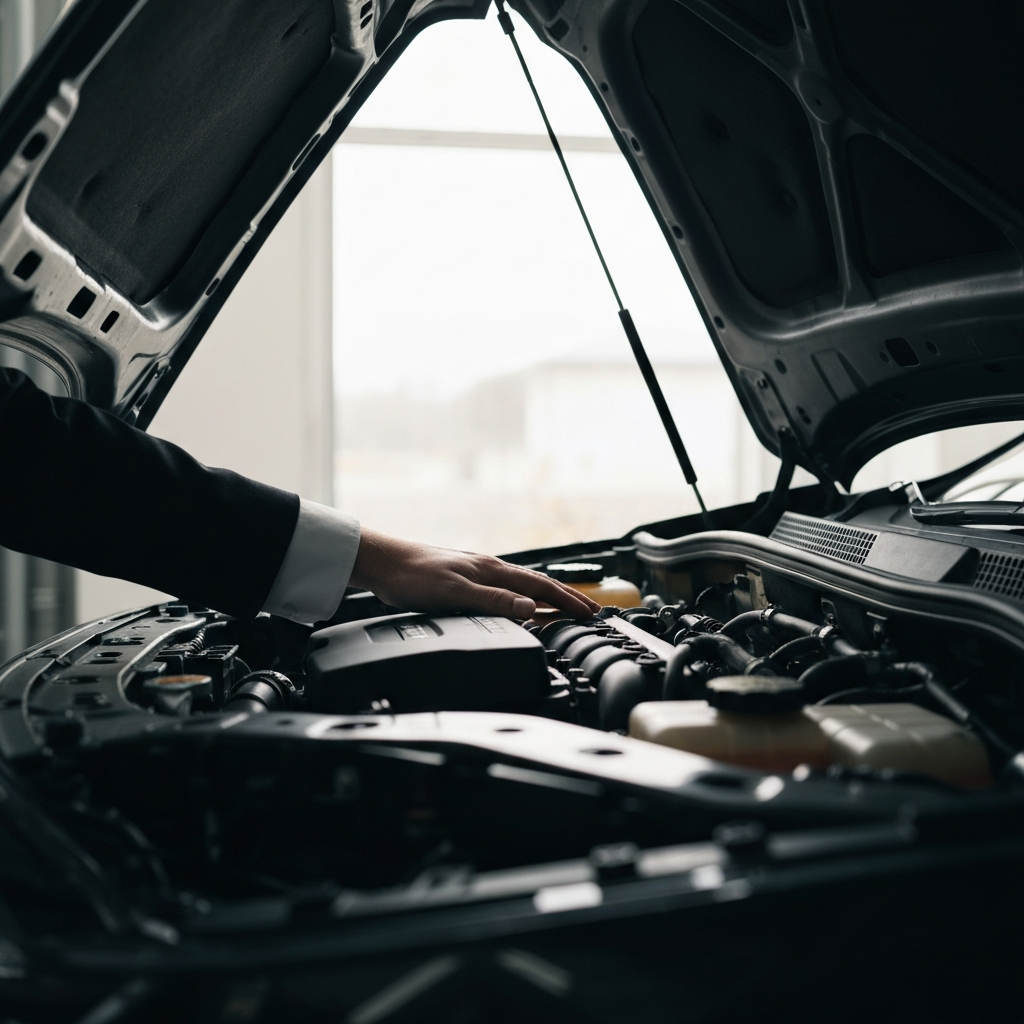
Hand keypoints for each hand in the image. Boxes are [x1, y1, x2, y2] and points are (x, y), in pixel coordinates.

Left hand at [350, 528, 601, 620]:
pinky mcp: (465, 580)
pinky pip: (507, 590)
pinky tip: (521, 605)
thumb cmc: (413, 576)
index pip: (541, 588)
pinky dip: (525, 599)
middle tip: (591, 612)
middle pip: (538, 585)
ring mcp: (478, 573)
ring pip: (524, 586)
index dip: (567, 602)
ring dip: (548, 598)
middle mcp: (490, 569)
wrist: (383, 564)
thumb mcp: (456, 593)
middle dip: (566, 599)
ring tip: (566, 609)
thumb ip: (494, 601)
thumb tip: (530, 608)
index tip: (591, 613)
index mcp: (493, 570)